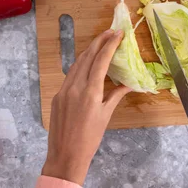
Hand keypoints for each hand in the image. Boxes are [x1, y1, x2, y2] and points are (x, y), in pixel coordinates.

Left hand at [42, 29, 130, 184]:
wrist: (65, 156)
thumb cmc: (90, 139)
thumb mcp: (106, 115)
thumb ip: (116, 95)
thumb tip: (129, 83)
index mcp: (90, 91)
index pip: (101, 60)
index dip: (110, 44)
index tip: (119, 34)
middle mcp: (75, 87)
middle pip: (88, 56)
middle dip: (99, 42)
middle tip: (111, 32)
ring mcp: (64, 90)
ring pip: (77, 63)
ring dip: (89, 51)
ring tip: (100, 42)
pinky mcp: (57, 96)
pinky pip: (70, 75)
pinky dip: (81, 65)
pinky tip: (88, 63)